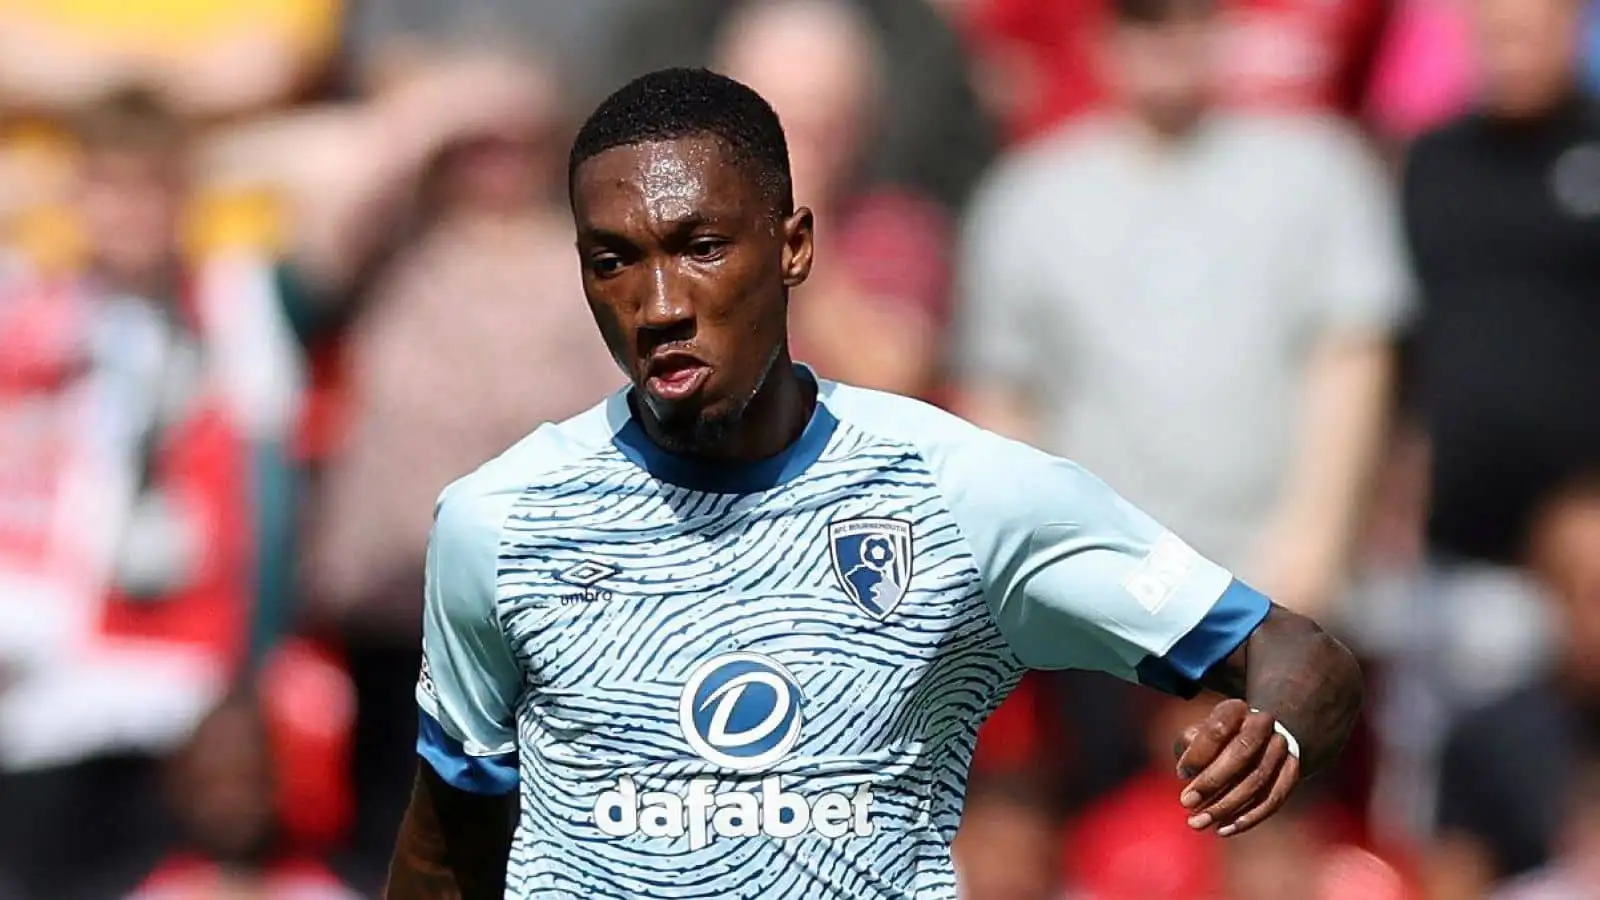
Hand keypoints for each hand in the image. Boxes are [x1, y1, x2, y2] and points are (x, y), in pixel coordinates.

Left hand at [1172, 699, 1299, 837]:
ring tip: (1198, 822)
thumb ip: (1189, 746)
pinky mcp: (1292, 771)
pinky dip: (1249, 817)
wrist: (1260, 737)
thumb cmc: (1216, 740)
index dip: (1198, 753)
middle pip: (1242, 753)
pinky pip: (1274, 798)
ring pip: (1258, 780)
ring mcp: (1282, 747)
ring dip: (1226, 806)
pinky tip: (1223, 829)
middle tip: (1186, 802)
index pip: (1218, 728)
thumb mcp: (1198, 734)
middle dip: (1212, 781)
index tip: (1181, 773)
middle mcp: (1263, 724)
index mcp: (1235, 709)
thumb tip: (1189, 772)